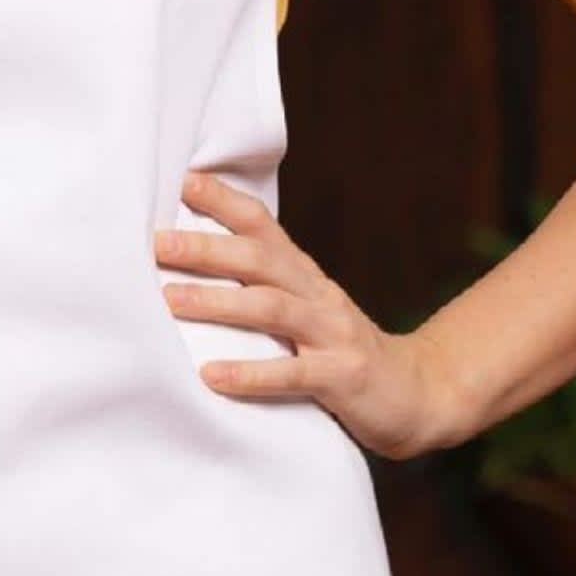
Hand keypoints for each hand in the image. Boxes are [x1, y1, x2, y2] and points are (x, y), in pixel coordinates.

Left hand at [154, 169, 473, 460]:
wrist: (419, 394)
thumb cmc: (341, 351)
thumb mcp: (305, 310)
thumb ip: (262, 289)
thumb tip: (192, 266)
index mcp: (304, 274)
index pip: (262, 225)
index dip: (224, 201)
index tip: (181, 181)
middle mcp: (318, 294)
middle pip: (260, 259)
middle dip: (207, 248)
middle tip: (156, 242)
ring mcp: (333, 333)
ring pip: (273, 308)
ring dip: (219, 302)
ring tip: (171, 300)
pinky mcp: (343, 377)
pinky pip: (293, 373)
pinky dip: (251, 373)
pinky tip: (212, 375)